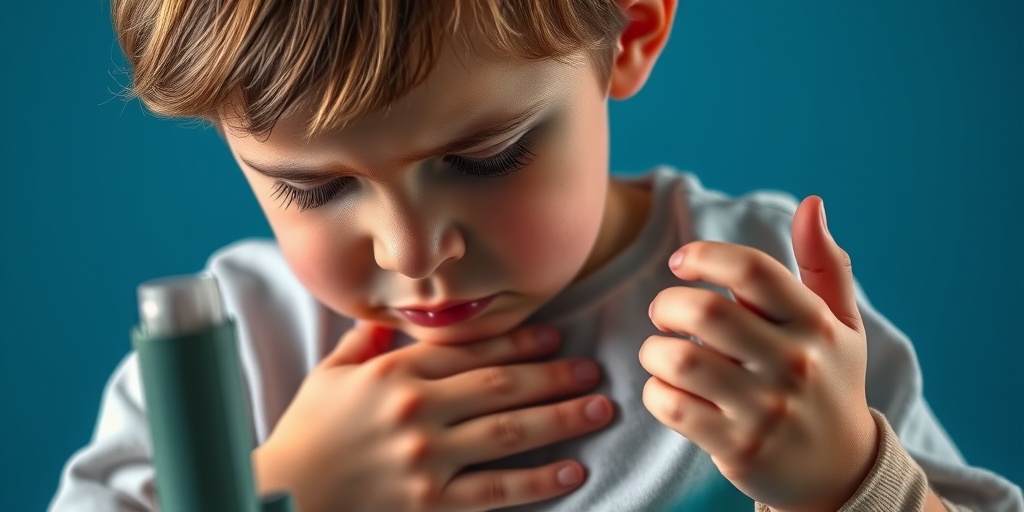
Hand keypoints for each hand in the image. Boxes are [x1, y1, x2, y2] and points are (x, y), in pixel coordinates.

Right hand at [253, 322, 613, 511]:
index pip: (471, 349)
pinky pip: (496, 490)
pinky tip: (572, 471)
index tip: (555, 336)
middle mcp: (417, 409)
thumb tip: (391, 319)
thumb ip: (364, 343)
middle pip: (502, 385)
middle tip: (594, 370)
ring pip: (510, 432)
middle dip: (554, 375)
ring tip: (600, 409)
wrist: (282, 498)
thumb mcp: (328, 376)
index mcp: (394, 372)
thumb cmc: (305, 435)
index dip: (518, 341)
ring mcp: (427, 458)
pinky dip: (538, 480)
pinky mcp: (432, 503)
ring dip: (562, 418)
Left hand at [640, 196, 878, 511]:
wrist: (841, 472)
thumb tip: (811, 202)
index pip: (753, 271)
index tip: (682, 262)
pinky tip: (667, 388)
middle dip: (667, 304)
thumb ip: (825, 263)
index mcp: (815, 324)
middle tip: (665, 314)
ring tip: (662, 352)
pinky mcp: (738, 448)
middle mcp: (794, 364)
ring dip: (654, 350)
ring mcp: (765, 410)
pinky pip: (672, 407)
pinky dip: (655, 392)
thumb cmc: (829, 382)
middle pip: (704, 312)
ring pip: (679, 360)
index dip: (706, 256)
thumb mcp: (842, 323)